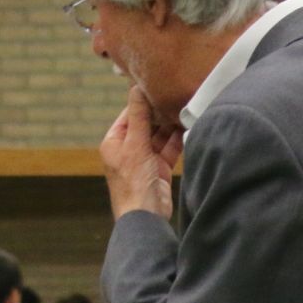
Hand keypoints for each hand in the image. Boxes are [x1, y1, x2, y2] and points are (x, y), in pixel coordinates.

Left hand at [100, 88, 182, 220]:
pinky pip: (169, 149)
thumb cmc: (133, 181)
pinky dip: (178, 140)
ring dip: (171, 127)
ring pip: (160, 137)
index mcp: (115, 141)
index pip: (129, 115)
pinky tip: (187, 128)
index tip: (157, 88)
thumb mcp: (135, 144)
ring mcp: (145, 159)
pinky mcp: (160, 168)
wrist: (145, 214)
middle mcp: (129, 148)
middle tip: (175, 98)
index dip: (142, 102)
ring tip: (184, 111)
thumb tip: (136, 88)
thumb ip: (139, 116)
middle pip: (146, 124)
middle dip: (160, 114)